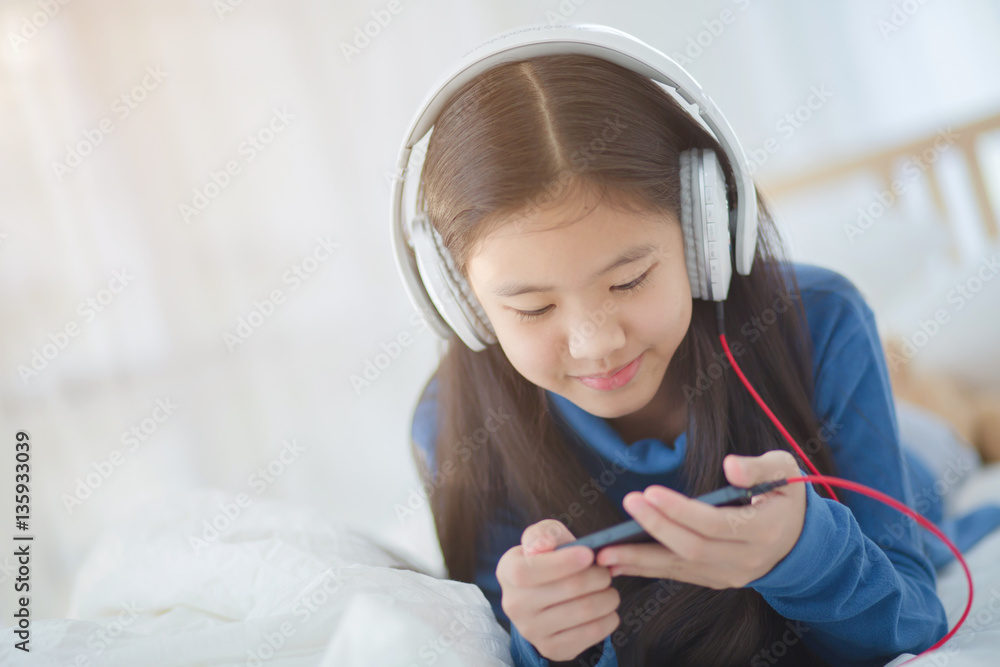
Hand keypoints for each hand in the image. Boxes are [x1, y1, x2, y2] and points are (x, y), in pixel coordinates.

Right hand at [495, 519, 620, 661]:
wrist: (545, 597)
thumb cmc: (548, 559)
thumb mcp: (543, 537)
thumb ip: (544, 533)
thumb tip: (545, 544)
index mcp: (508, 571)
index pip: (532, 570)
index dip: (565, 561)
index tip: (589, 554)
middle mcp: (514, 604)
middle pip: (569, 588)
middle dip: (598, 576)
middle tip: (606, 572)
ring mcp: (531, 630)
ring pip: (585, 611)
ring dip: (608, 597)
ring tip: (609, 590)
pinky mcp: (551, 649)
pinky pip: (592, 634)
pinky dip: (608, 618)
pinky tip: (606, 609)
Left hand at [594, 450, 805, 588]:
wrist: (800, 539)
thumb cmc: (785, 495)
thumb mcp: (784, 470)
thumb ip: (758, 467)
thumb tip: (730, 466)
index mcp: (764, 531)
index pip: (715, 525)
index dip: (681, 511)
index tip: (650, 492)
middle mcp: (746, 560)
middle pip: (693, 548)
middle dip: (656, 527)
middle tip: (628, 503)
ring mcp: (730, 575)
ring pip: (680, 568)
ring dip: (640, 559)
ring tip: (605, 551)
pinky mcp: (716, 580)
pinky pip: (678, 575)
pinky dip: (647, 568)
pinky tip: (619, 562)